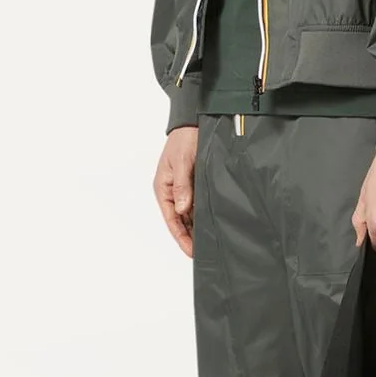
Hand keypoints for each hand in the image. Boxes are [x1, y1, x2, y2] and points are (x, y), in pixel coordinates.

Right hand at [155, 125, 198, 255]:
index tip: (191, 251)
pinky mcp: (194, 185)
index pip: (172, 220)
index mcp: (163, 189)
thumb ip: (182, 186)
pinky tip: (212, 224)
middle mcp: (172, 192)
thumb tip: (181, 208)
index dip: (181, 237)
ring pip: (189, 215)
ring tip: (210, 243)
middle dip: (190, 237)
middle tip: (204, 253)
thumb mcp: (181, 162)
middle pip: (180, 221)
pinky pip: (197, 205)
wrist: (192, 123)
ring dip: (196, 228)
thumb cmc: (183, 140)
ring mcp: (183, 190)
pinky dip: (202, 216)